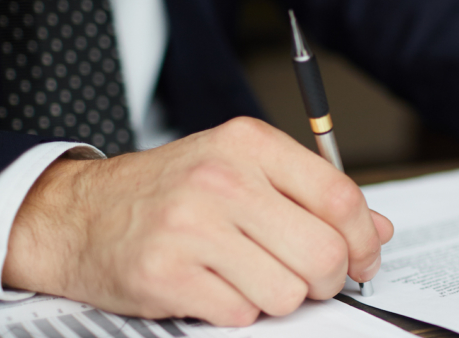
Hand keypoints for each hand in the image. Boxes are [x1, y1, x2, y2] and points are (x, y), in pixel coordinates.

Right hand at [2, 117, 394, 325]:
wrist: (79, 214)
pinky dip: (236, 310)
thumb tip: (378, 230)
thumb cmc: (171, 191)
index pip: (340, 197)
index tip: (363, 259)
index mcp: (249, 144)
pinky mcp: (166, 274)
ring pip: (286, 292)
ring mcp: (191, 227)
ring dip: (277, 296)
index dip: (364, 239)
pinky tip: (213, 285)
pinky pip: (241, 314)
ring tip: (248, 275)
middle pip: (322, 253)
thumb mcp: (244, 170)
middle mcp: (222, 180)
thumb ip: (313, 196)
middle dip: (327, 279)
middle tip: (310, 279)